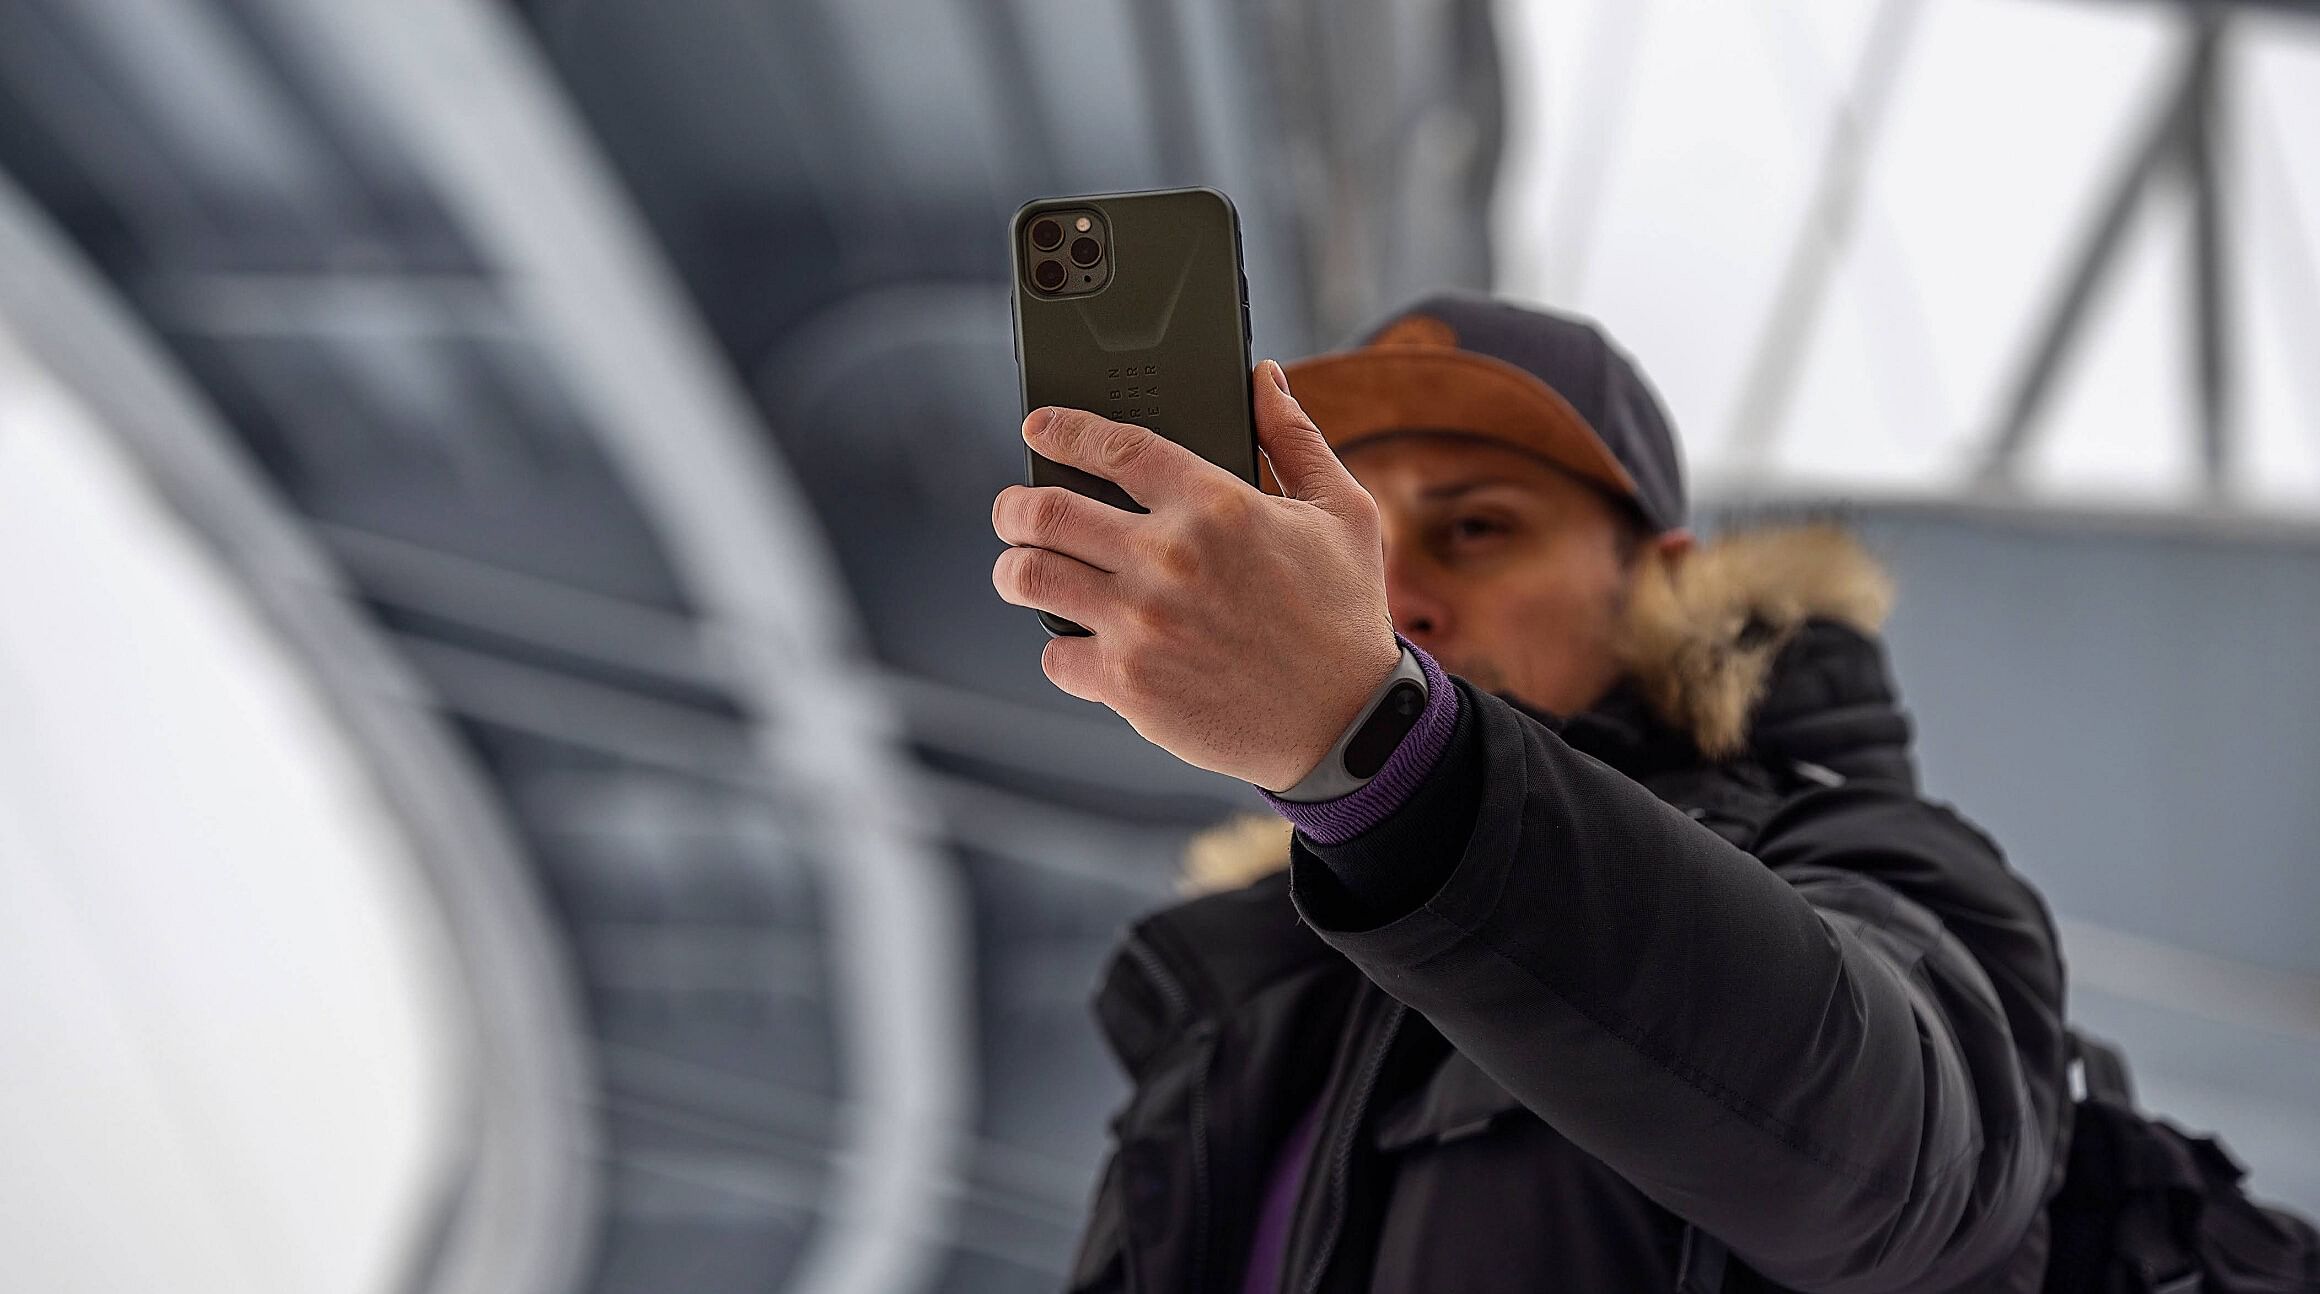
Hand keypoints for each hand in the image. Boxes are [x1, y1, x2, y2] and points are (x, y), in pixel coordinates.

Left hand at [991, 360, 1400, 790]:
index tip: (1039, 427)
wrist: (1347, 723)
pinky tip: (1078, 642)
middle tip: (1013, 511)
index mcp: (1216, 505)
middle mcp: (1168, 558)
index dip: (1063, 429)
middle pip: (1046, 510)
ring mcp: (1141, 623)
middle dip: (1014, 506)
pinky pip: (1055, 655)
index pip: (1114, 446)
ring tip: (1020, 570)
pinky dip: (1059, 648)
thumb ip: (1294, 438)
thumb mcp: (1340, 512)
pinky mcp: (1128, 684)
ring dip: (1015, 569)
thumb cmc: (1344, 613)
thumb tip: (1264, 379)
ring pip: (1031, 577)